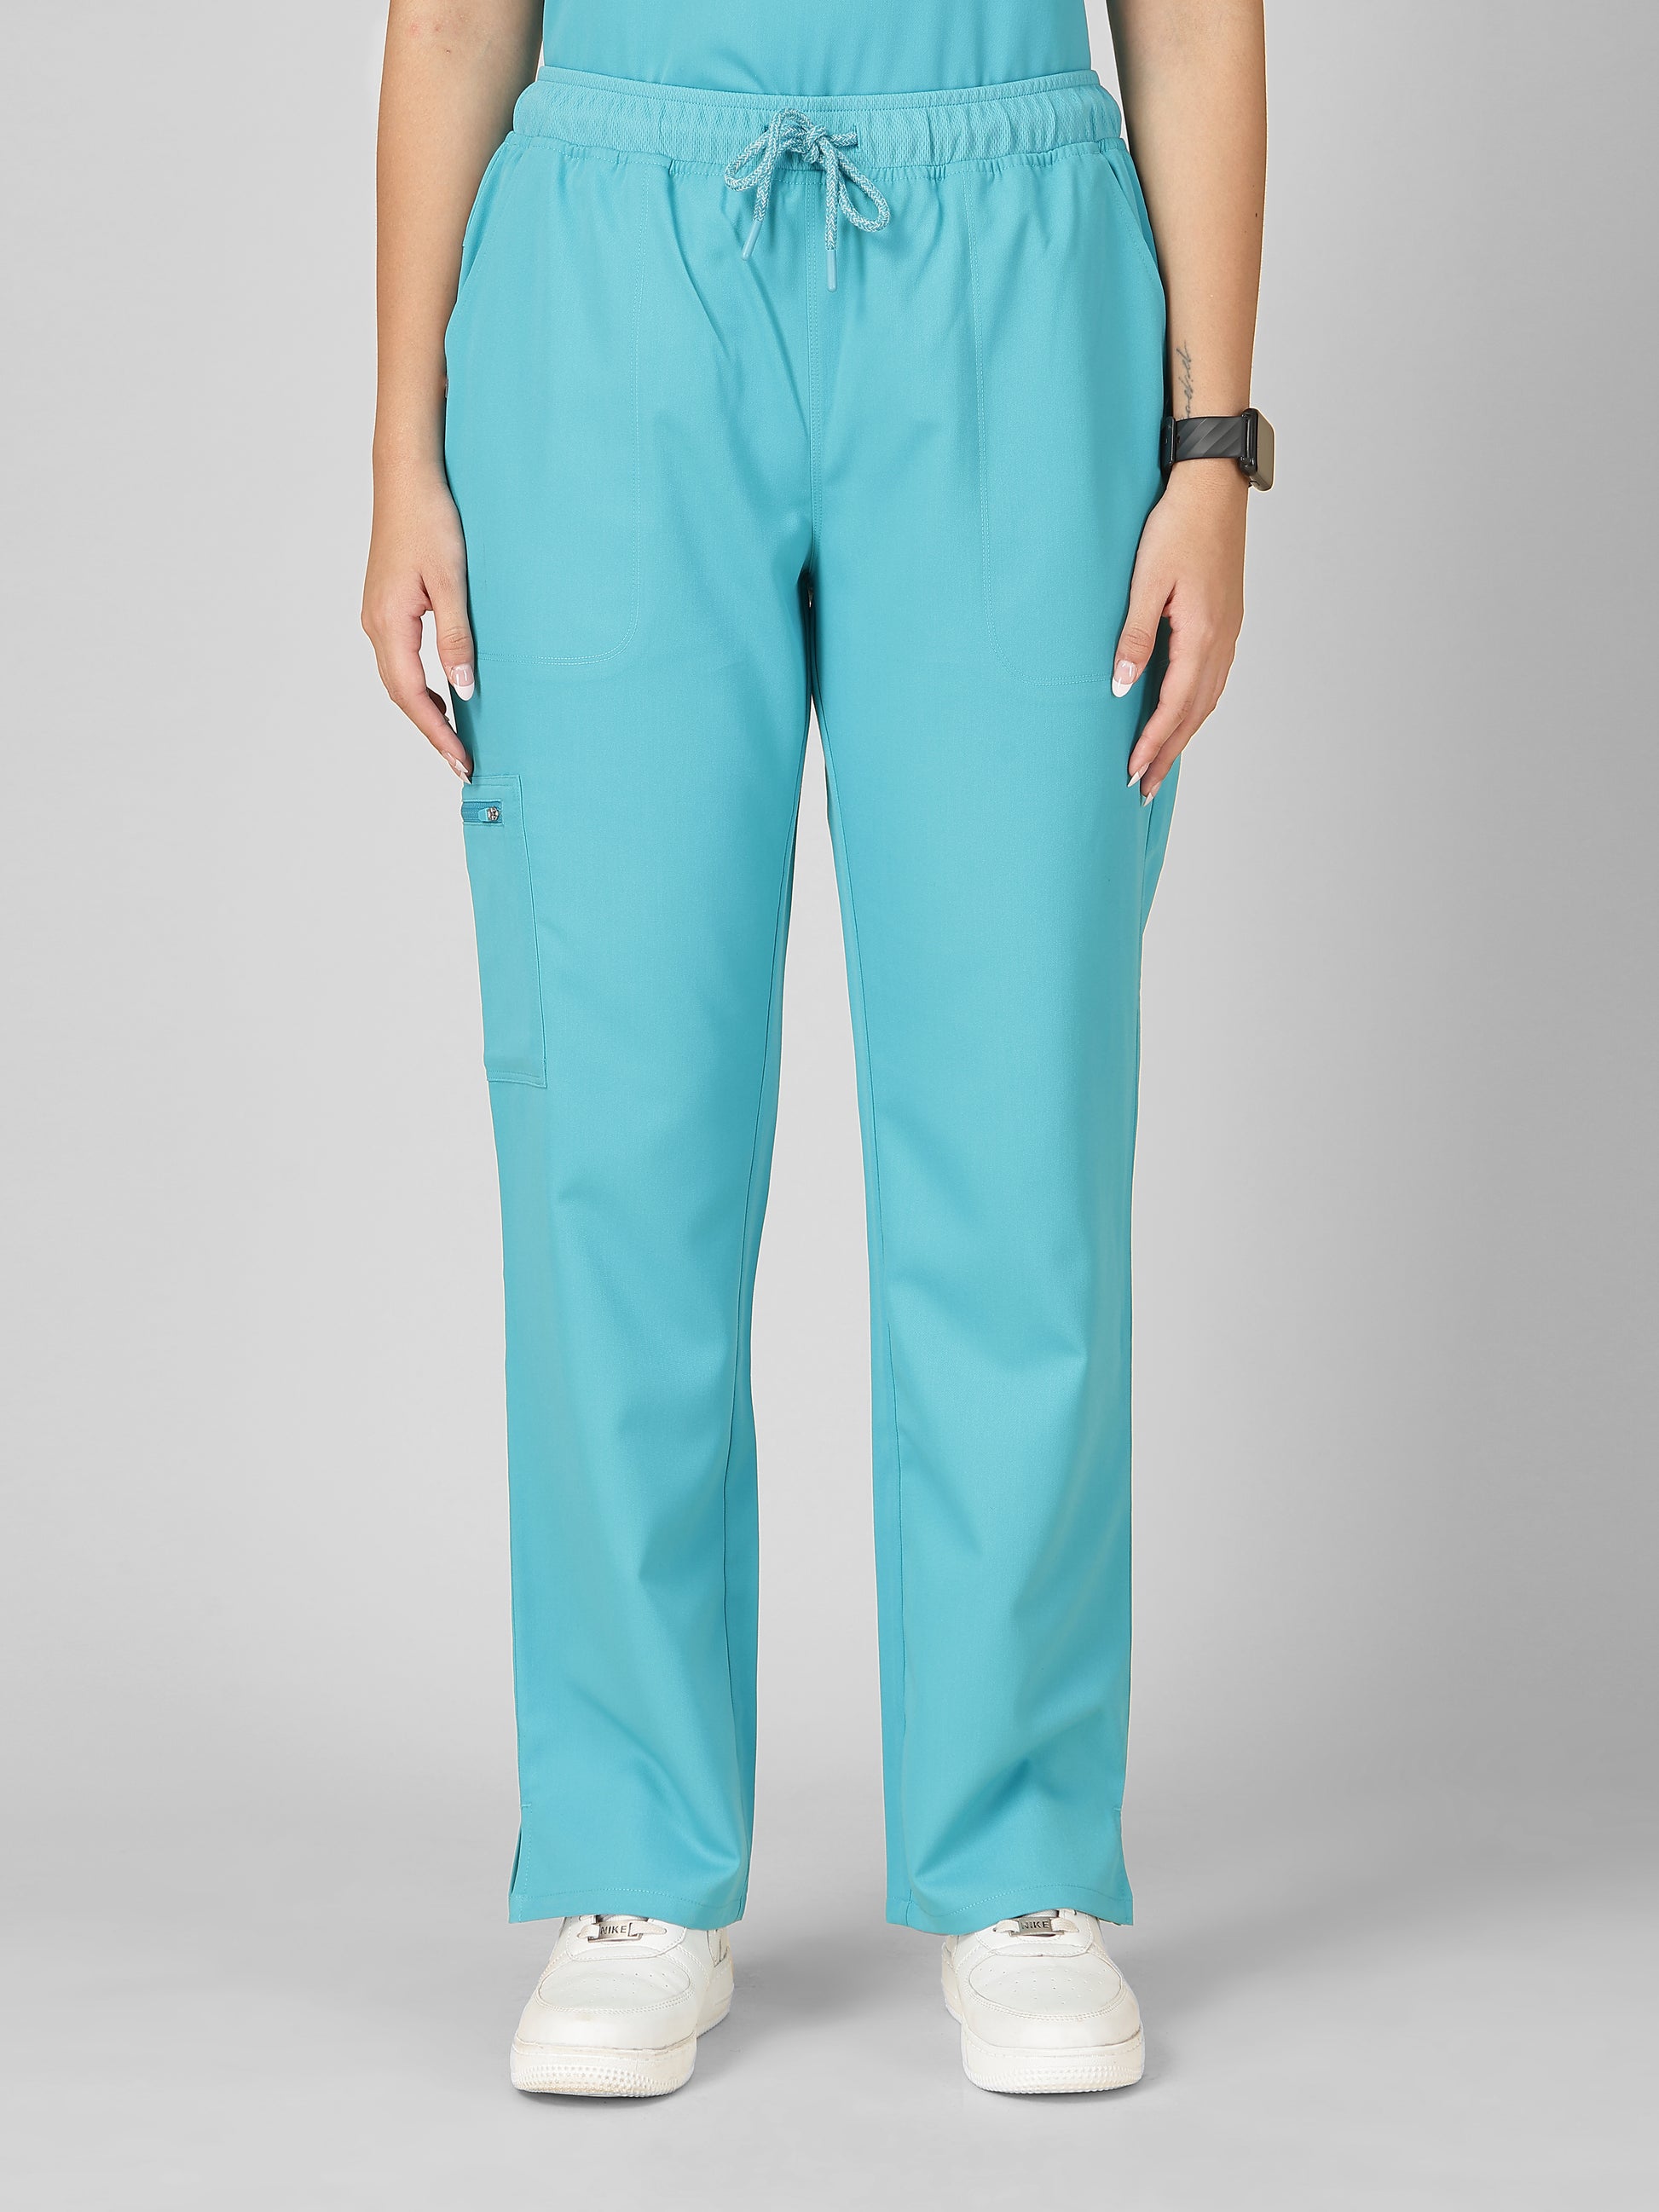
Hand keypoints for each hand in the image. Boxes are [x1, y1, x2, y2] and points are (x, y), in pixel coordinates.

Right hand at [362, 460, 475, 778]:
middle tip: (463, 764)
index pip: (413, 695)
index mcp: (389, 623)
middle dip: (432, 731)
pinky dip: (421, 685)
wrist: (407, 477)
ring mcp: (377, 616)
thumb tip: (463, 689)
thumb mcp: (452, 581)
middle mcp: (375, 624)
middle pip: (402, 695)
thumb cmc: (431, 520)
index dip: (438, 732)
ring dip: (426, 711)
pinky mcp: (386, 606)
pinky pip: (400, 660)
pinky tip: (443, 693)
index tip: (462, 761)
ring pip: (399, 679)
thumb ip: (456, 637)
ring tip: (455, 739)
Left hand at [1115, 462, 1247, 801]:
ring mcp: (1229, 631)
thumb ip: (1134, 636)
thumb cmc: (1177, 524)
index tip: (1131, 774)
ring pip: (1207, 700)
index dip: (1152, 744)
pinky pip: (1213, 679)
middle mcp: (1223, 640)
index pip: (1174, 706)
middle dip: (1168, 753)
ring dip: (1183, 734)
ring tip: (1161, 763)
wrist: (1213, 484)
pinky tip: (1183, 714)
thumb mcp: (1146, 580)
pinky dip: (1196, 707)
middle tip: (1144, 789)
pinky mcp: (1227, 620)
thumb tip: (1122, 688)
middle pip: (1195, 714)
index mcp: (1202, 634)